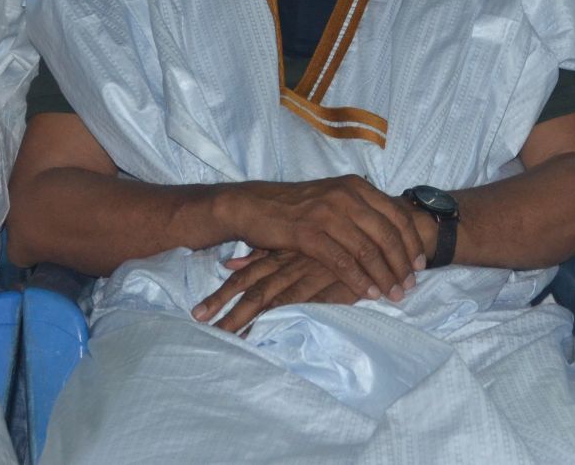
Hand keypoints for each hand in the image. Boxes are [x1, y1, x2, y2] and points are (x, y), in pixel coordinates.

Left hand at [192, 249, 361, 332]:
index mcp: (279, 257)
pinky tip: (271, 335)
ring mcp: (307, 277)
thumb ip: (262, 253)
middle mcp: (289, 266)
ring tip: (229, 340)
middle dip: (228, 313)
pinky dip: (285, 319)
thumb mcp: (292, 244)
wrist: (375, 233)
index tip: (198, 315)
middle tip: (205, 330)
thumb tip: (230, 264)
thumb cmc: (333, 240)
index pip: (243, 279)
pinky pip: (303, 306)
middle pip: (252, 293)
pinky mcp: (327, 287)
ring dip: (249, 321)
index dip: (220, 296)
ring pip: (272, 302)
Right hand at [220, 176, 423, 302]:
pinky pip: (342, 261)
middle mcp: (346, 196)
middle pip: (388, 233)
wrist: (253, 206)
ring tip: (393, 294)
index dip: (411, 242)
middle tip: (409, 286)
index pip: (396, 214)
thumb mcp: (333, 197)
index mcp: (356, 186)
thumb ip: (360, 209)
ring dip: (384, 275)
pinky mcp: (308, 234)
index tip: (419, 264)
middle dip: (402, 263)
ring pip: (368, 249)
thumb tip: (392, 234)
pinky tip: (368, 293)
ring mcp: (327, 214)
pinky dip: (359, 280)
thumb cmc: (295, 206)